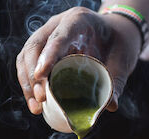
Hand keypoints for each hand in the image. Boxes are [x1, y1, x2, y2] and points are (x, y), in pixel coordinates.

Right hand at [16, 6, 141, 114]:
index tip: (41, 75)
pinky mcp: (42, 52)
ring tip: (36, 108)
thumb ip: (117, 81)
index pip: (59, 35)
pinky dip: (29, 86)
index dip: (48, 55)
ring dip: (27, 84)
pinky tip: (35, 104)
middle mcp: (57, 25)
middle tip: (41, 98)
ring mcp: (46, 37)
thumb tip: (110, 106)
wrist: (114, 35)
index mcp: (78, 20)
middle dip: (33, 74)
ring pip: (26, 57)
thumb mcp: (123, 60)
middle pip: (35, 46)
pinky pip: (27, 67)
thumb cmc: (118, 44)